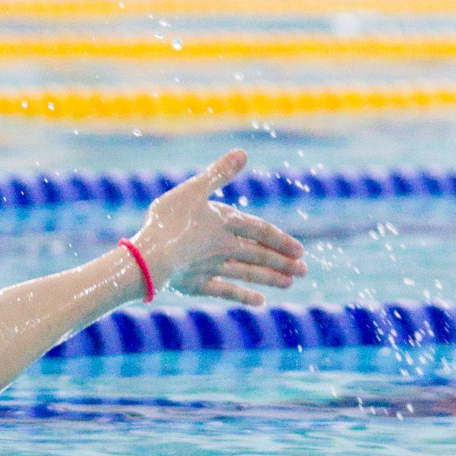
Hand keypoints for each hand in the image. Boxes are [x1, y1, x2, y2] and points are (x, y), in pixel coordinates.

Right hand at [130, 149, 306, 305]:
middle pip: (258, 254)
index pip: (260, 231)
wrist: (151, 256)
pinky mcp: (197, 284)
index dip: (280, 239)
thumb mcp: (192, 190)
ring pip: (248, 273)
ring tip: (289, 283)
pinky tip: (260, 302)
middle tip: (304, 270)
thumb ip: (218, 173)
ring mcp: (212, 267)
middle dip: (282, 262)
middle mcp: (224, 247)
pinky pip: (225, 291)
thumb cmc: (168, 220)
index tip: (300, 250)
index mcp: (224, 222)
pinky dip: (243, 297)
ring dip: (270, 278)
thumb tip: (243, 153)